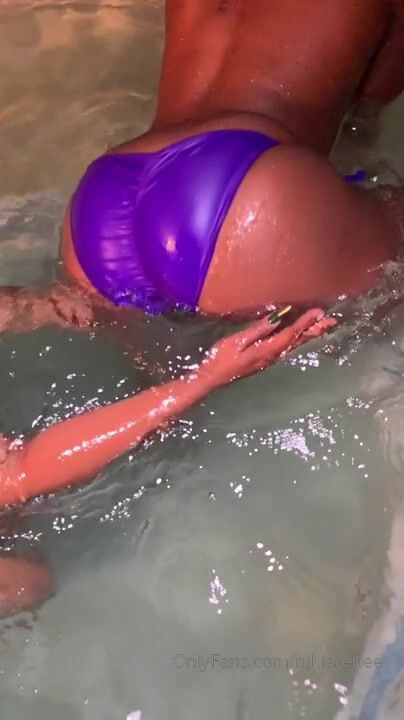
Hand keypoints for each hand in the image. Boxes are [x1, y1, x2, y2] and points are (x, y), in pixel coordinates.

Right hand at [201, 308, 335, 387]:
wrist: (211, 378)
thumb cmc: (220, 359)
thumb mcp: (237, 341)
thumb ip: (258, 330)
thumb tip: (277, 319)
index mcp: (267, 350)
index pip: (291, 334)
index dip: (305, 322)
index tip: (318, 312)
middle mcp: (272, 356)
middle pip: (297, 341)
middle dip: (314, 330)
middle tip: (331, 321)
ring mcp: (268, 359)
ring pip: (293, 345)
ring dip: (308, 335)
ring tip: (322, 327)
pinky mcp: (264, 360)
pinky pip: (285, 348)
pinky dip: (297, 339)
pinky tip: (299, 336)